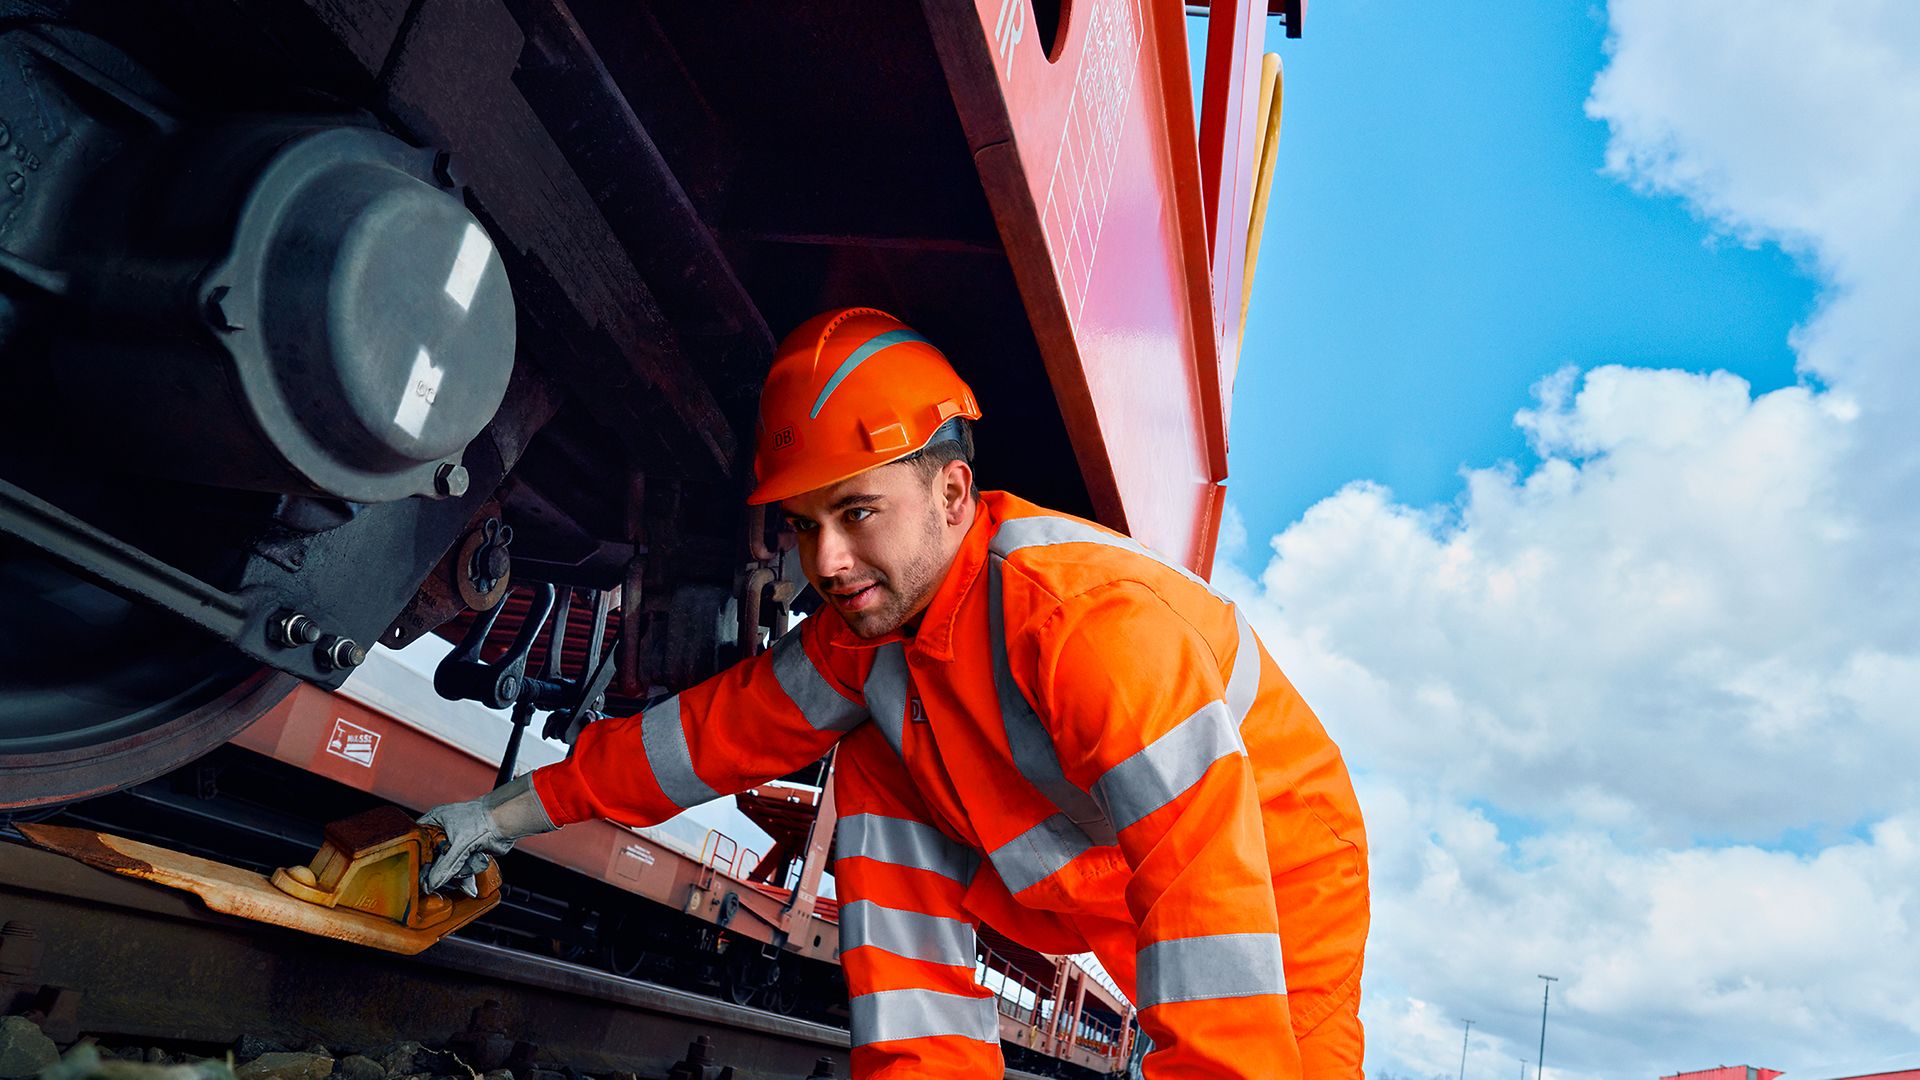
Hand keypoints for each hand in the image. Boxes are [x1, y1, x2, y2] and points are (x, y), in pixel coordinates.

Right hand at [417, 773, 556, 895]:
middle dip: (443, 869)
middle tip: (450, 871)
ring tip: (472, 860)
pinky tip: (475, 871)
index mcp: (435, 821)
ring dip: (460, 870)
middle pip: (433, 859)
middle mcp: (443, 831)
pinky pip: (461, 868)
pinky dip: (468, 871)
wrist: (507, 820)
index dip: (418, 859)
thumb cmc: (484, 819)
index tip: (419, 874)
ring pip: (448, 866)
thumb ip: (444, 867)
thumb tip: (431, 884)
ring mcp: (456, 842)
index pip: (417, 843)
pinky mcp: (468, 851)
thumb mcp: (459, 846)